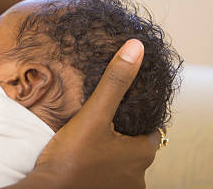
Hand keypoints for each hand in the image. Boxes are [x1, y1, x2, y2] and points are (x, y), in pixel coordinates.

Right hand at [16, 39, 159, 188]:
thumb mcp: (93, 115)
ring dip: (108, 152)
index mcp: (141, 153)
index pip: (151, 129)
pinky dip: (97, 166)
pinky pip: (105, 176)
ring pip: (119, 163)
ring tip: (89, 137)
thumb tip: (135, 48)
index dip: (138, 116)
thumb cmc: (71, 157)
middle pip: (134, 147)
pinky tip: (81, 158)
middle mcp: (137, 176)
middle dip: (120, 134)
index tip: (121, 106)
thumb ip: (114, 82)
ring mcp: (120, 188)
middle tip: (102, 119)